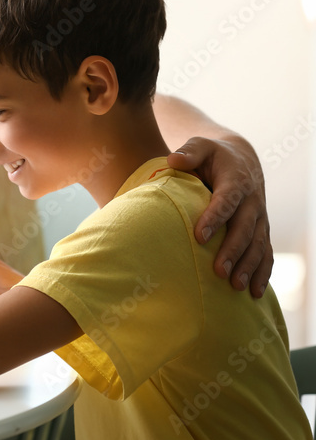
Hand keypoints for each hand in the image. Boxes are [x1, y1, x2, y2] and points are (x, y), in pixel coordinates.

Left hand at [167, 136, 271, 296]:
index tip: (199, 236)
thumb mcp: (200, 146)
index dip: (214, 218)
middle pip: (244, 229)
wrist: (240, 160)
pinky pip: (265, 253)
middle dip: (232, 251)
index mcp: (236, 181)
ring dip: (248, 267)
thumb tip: (173, 160)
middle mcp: (252, 201)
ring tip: (235, 287)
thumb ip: (189, 152)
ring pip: (257, 245)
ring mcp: (259, 217)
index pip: (226, 201)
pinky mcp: (261, 230)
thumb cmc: (212, 155)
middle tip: (218, 272)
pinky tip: (253, 293)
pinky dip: (262, 272)